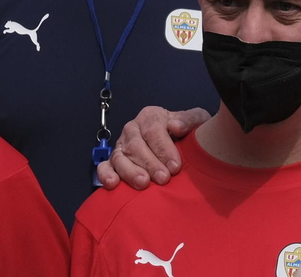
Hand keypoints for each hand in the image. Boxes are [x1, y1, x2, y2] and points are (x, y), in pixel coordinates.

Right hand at [95, 106, 210, 189]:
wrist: (182, 144)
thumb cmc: (188, 132)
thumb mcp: (196, 121)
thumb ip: (189, 120)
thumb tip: (175, 126)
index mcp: (151, 116)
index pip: (153, 130)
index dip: (163, 148)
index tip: (175, 166)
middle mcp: (133, 129)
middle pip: (136, 145)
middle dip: (150, 163)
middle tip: (163, 178)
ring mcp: (121, 145)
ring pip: (119, 157)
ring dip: (130, 171)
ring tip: (143, 183)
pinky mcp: (113, 161)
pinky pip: (104, 166)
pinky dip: (106, 175)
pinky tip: (113, 184)